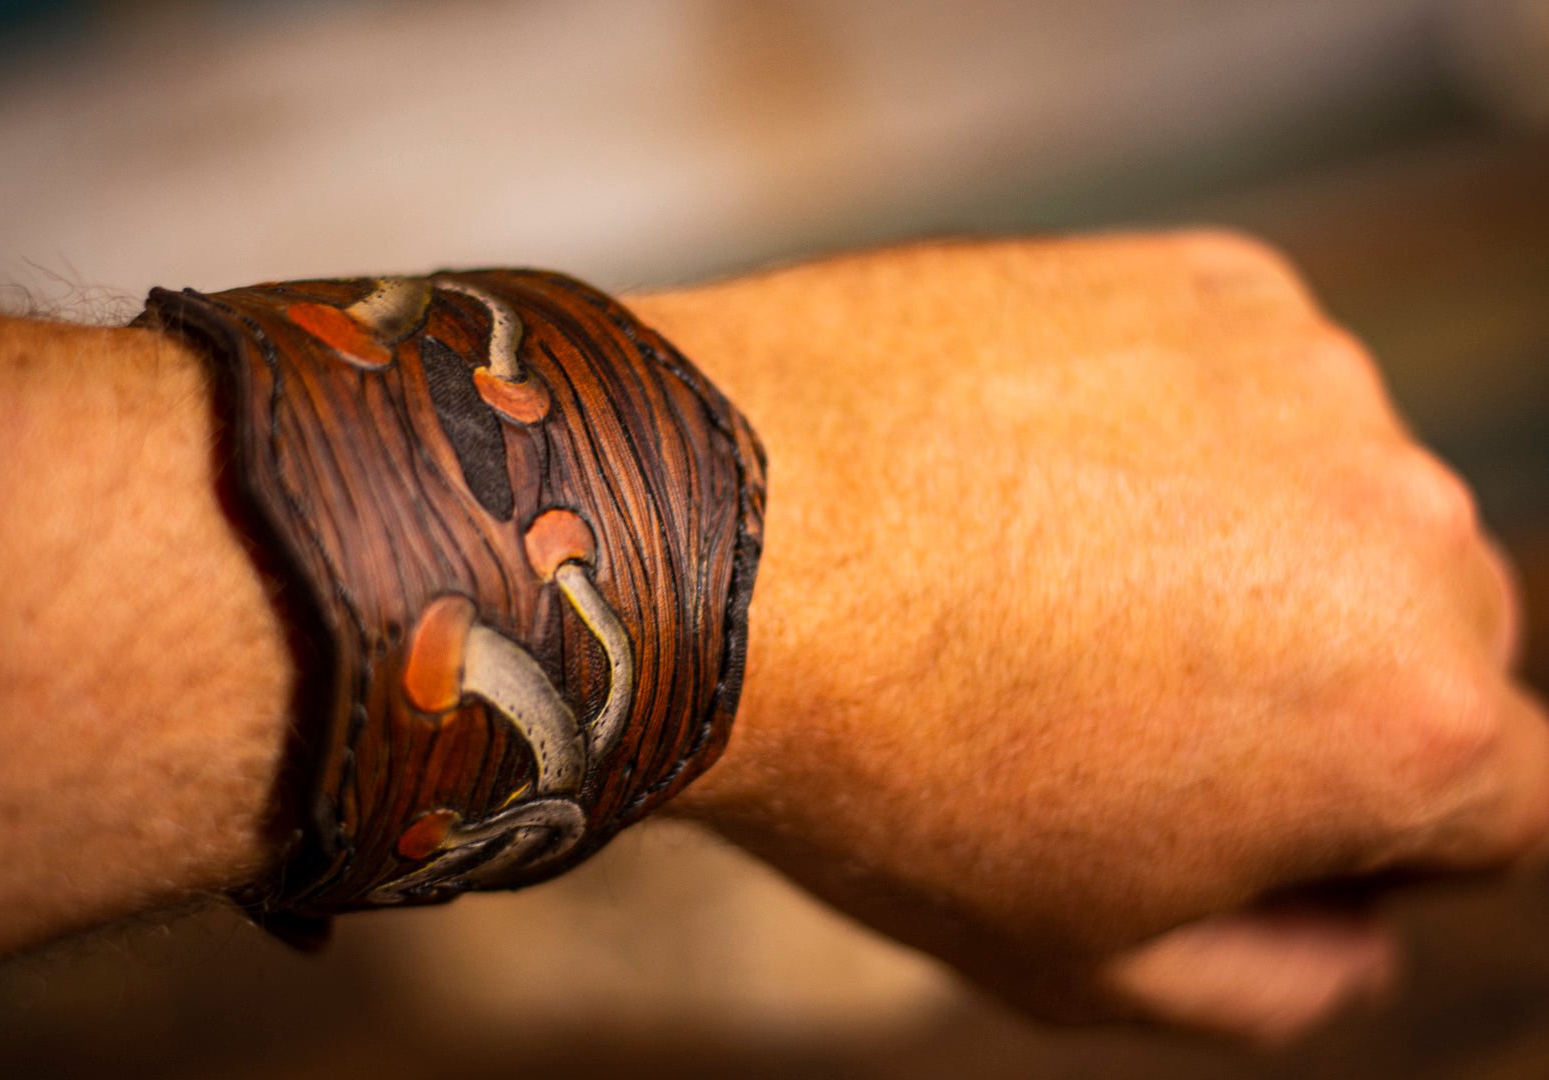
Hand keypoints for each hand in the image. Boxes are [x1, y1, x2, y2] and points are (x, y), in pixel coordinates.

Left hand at [636, 233, 1546, 1041]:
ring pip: (1338, 502)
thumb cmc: (887, 766)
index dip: (1380, 833)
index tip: (1243, 812)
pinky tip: (1029, 473)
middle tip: (1118, 698)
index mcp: (1413, 719)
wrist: (718, 536)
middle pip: (1436, 641)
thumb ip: (1282, 980)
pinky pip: (1245, 389)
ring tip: (1049, 577)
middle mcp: (1405, 526)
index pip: (1501, 803)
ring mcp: (1309, 378)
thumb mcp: (1087, 960)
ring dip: (1245, 547)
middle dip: (1323, 689)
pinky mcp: (1213, 280)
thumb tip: (1360, 927)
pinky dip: (1173, 434)